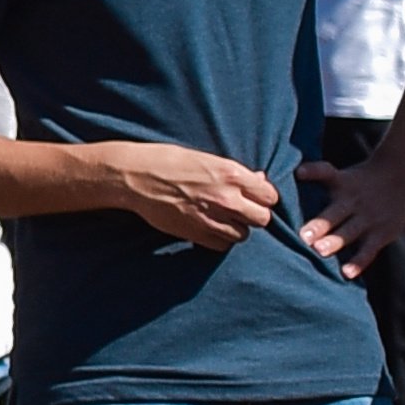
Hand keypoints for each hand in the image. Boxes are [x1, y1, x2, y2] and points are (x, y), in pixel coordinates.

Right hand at [97, 141, 282, 249]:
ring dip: (235, 229)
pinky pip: (222, 245)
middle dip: (253, 216)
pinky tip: (208, 228)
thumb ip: (235, 173)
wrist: (135, 176)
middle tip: (240, 211)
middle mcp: (226, 198)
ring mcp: (211, 217)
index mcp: (232, 174)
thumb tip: (258, 180)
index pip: (269, 196)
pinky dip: (219, 240)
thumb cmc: (168, 161)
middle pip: (262, 219)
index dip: (262, 198)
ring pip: (243, 235)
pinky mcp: (195, 233)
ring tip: (221, 220)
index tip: (253, 198)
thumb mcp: (206, 159)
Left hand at [299, 146, 404, 274]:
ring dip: (336, 241)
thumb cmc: (359, 182)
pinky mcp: (382, 233)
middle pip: (335, 212)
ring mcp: (369, 218)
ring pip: (350, 232)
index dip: (313, 173)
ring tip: (320, 251)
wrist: (402, 178)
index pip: (326, 174)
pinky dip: (358, 261)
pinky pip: (368, 249)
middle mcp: (355, 202)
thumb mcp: (340, 175)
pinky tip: (346, 273)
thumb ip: (318, 174)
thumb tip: (294, 171)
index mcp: (342, 185)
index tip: (299, 174)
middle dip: (320, 224)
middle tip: (304, 236)